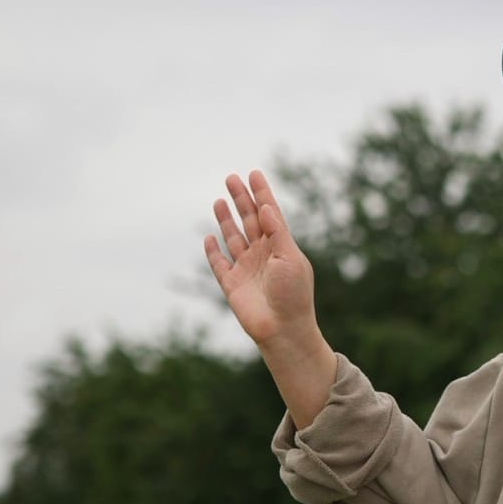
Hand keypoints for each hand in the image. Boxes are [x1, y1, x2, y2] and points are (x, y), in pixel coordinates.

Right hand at [204, 170, 317, 352]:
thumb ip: (277, 232)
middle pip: (249, 221)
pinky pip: (219, 264)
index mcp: (281, 247)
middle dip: (241, 199)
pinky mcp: (232, 285)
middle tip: (231, 178)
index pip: (269, 214)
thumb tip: (266, 207)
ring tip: (218, 200)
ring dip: (226, 219)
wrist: (283, 330)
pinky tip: (209, 237)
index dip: (262, 194)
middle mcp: (263, 255)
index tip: (254, 173)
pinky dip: (213, 251)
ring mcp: (246, 269)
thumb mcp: (290, 258)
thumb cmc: (293, 295)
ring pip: (233, 238)